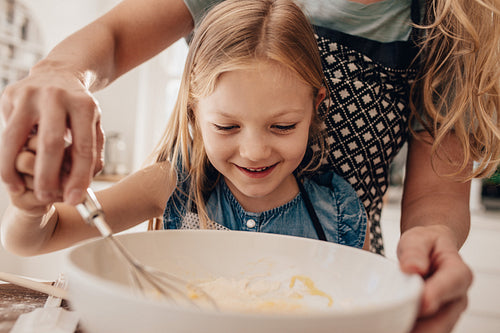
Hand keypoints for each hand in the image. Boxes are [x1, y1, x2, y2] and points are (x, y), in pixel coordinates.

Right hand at [0, 68, 103, 204]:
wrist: (59, 73)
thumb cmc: (78, 108)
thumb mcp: (94, 125)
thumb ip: (92, 155)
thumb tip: (80, 188)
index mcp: (84, 105)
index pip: (83, 147)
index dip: (80, 176)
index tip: (75, 199)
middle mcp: (56, 97)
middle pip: (51, 143)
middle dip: (48, 176)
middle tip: (46, 197)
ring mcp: (30, 94)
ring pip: (15, 138)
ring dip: (14, 168)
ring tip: (18, 189)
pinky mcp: (10, 96)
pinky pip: (6, 132)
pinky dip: (6, 156)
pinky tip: (10, 174)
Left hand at [397, 225, 472, 332]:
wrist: (429, 251)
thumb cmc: (424, 244)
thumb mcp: (418, 238)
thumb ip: (415, 251)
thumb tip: (412, 268)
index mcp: (459, 273)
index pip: (451, 284)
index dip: (436, 295)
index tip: (422, 304)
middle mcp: (458, 298)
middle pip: (443, 319)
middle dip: (421, 325)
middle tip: (394, 323)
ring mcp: (448, 314)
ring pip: (434, 330)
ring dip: (413, 330)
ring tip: (389, 327)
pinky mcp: (435, 322)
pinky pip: (425, 331)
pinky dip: (409, 330)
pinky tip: (390, 328)